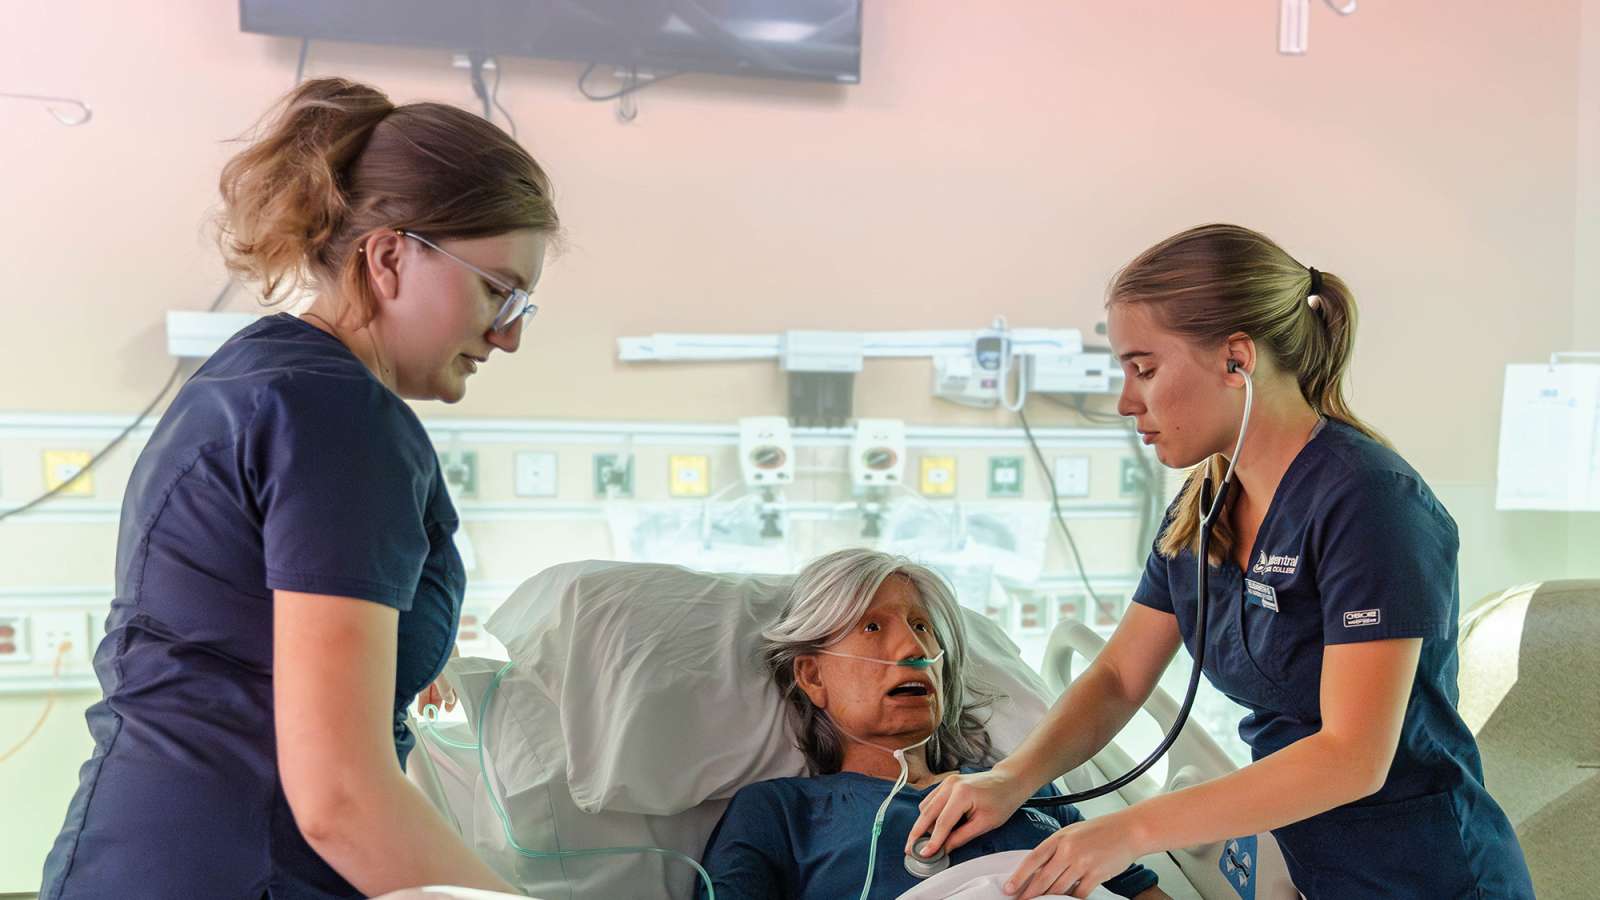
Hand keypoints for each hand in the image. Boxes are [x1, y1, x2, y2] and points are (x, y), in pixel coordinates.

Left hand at [418, 644, 460, 715]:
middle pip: (441, 687)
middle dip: (437, 702)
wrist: (419, 633)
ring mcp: (431, 665)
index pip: (455, 685)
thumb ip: (445, 687)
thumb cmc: (435, 648)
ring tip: (424, 712)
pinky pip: (422, 683)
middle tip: (433, 715)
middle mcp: (443, 665)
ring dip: (427, 700)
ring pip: (430, 686)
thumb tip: (449, 700)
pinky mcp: (419, 666)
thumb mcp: (442, 672)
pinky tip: (419, 702)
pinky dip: (421, 694)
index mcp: (454, 663)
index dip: (452, 699)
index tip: (448, 710)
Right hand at [905, 768, 1033, 857]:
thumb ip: (961, 837)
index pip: (942, 822)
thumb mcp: (985, 824)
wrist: (1009, 781)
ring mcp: (947, 782)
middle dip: (917, 833)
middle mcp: (950, 785)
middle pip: (927, 813)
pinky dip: (928, 815)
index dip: (932, 841)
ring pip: (925, 806)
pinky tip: (932, 827)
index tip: (923, 854)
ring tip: (925, 841)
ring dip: (923, 824)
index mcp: (962, 794)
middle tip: (911, 850)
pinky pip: (931, 800)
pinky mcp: (946, 783)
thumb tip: (944, 849)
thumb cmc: (1002, 801)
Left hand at [1004, 815, 1141, 898]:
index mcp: (1059, 838)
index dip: (1019, 876)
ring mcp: (1083, 864)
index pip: (1032, 860)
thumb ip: (1055, 849)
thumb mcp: (1071, 833)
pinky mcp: (1097, 875)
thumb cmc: (1100, 830)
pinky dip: (1072, 899)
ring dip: (1049, 899)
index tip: (1009, 888)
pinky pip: (1079, 894)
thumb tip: (1038, 869)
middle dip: (1029, 894)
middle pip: (1043, 879)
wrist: (1128, 830)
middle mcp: (1068, 851)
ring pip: (1059, 889)